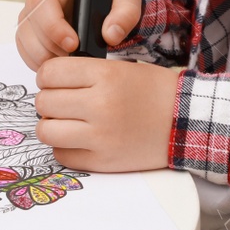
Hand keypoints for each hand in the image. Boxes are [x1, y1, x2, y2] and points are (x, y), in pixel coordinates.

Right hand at [15, 0, 142, 72]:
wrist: (104, 2)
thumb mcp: (126, 0)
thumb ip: (125, 15)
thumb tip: (111, 35)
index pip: (44, 4)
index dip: (55, 28)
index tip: (73, 44)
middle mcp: (38, 0)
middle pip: (32, 28)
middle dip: (54, 48)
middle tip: (77, 56)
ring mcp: (30, 17)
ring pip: (27, 44)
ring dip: (47, 58)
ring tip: (71, 58)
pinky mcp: (28, 34)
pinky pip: (26, 54)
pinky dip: (41, 63)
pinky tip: (60, 62)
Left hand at [34, 57, 182, 171]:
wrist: (185, 121)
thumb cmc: (154, 91)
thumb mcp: (122, 67)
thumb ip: (86, 71)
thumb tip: (48, 80)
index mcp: (106, 76)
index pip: (49, 73)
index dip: (47, 76)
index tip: (54, 81)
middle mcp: (100, 105)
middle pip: (44, 102)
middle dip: (49, 101)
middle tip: (62, 102)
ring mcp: (100, 137)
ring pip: (46, 131)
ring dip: (52, 126)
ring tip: (67, 122)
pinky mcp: (102, 161)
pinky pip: (61, 155)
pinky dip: (65, 147)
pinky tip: (79, 139)